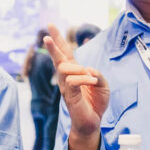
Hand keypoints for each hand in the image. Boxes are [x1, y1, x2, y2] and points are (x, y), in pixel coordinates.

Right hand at [43, 26, 109, 149]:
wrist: (92, 123)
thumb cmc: (95, 103)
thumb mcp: (103, 85)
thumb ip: (97, 74)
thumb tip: (87, 70)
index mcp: (75, 71)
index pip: (65, 52)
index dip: (59, 39)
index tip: (51, 26)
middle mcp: (67, 77)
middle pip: (59, 57)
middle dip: (53, 45)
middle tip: (47, 36)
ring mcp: (66, 86)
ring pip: (64, 68)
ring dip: (79, 69)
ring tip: (90, 78)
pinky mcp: (69, 96)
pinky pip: (73, 81)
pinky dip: (84, 79)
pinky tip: (92, 82)